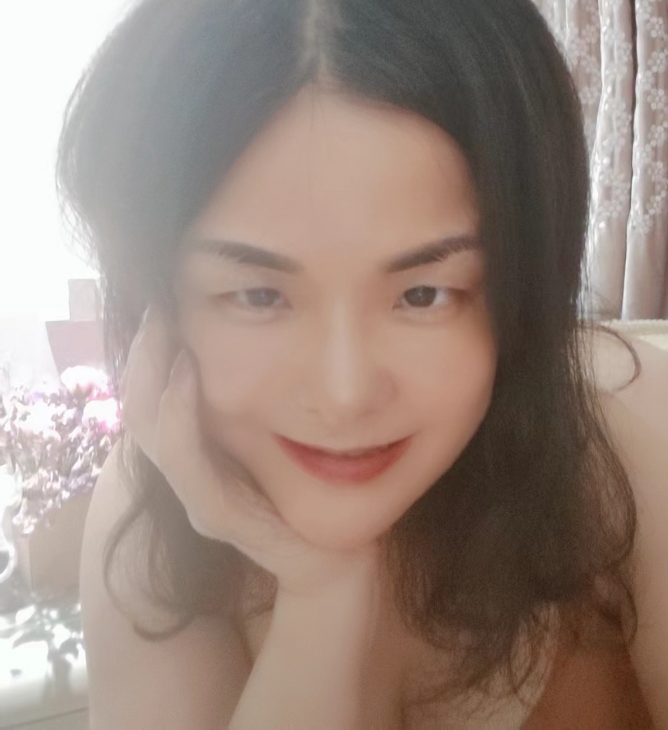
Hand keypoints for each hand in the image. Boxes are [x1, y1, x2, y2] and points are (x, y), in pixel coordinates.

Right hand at [120, 306, 380, 598]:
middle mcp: (189, 475)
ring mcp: (198, 497)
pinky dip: (179, 416)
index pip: (154, 395)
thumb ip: (261, 395)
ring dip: (152, 375)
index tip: (162, 301)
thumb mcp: (280, 430)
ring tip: (162, 329)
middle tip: (156, 306)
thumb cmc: (309, 490)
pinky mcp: (217, 516)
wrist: (335, 557)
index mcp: (199, 453)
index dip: (150, 351)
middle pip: (141, 408)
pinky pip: (186, 462)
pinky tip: (186, 378)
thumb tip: (256, 331)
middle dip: (145, 354)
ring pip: (151, 430)